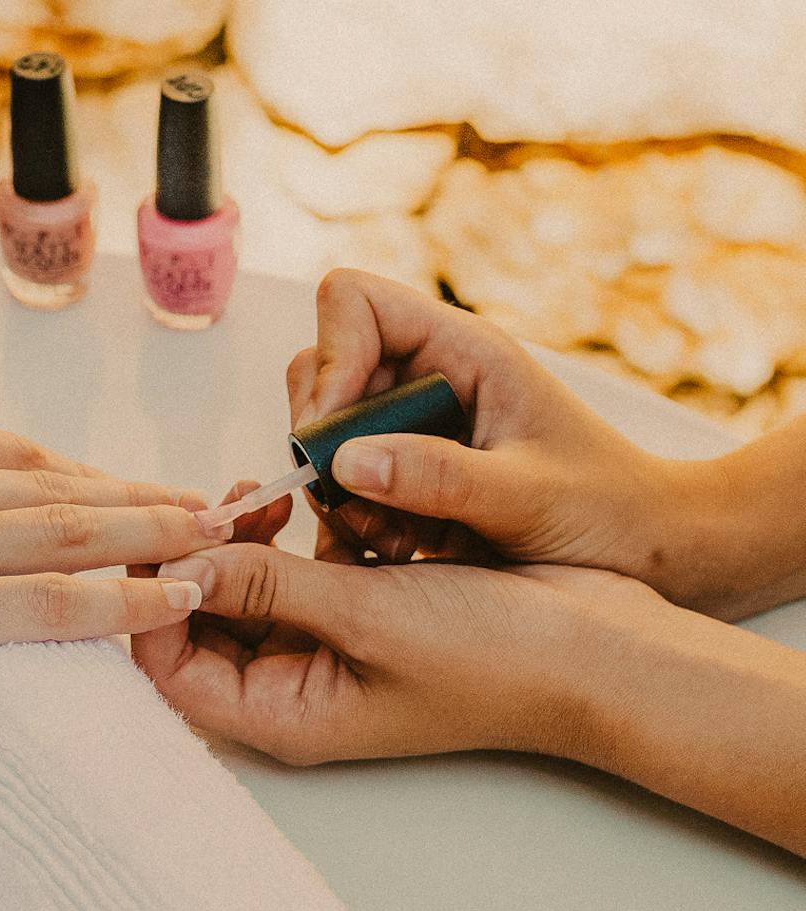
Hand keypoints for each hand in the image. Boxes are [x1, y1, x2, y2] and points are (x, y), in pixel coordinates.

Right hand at [0, 356, 223, 725]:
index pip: (12, 447)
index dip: (86, 470)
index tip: (137, 487)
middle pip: (58, 484)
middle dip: (146, 496)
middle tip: (219, 507)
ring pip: (66, 533)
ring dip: (155, 536)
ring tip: (219, 542)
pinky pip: (40, 605)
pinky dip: (118, 601)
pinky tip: (173, 602)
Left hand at [134, 534, 627, 765]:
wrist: (595, 645)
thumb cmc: (491, 654)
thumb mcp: (366, 615)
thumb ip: (266, 588)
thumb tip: (177, 568)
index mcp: (285, 714)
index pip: (173, 672)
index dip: (154, 609)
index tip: (165, 542)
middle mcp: (294, 688)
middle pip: (201, 628)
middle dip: (197, 564)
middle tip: (214, 505)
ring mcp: (325, 649)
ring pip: (244, 594)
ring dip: (238, 544)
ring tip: (260, 495)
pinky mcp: (355, 610)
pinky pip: (293, 573)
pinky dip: (284, 538)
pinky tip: (297, 498)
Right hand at [286, 269, 726, 612]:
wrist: (644, 554)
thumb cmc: (606, 510)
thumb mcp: (527, 496)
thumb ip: (437, 477)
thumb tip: (343, 464)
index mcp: (461, 350)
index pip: (352, 303)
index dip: (330, 360)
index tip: (337, 436)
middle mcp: (426, 377)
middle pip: (318, 372)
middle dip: (322, 444)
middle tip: (356, 506)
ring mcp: (411, 426)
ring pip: (323, 439)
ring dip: (338, 496)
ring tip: (391, 544)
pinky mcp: (405, 474)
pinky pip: (341, 486)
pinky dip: (351, 524)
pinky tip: (397, 555)